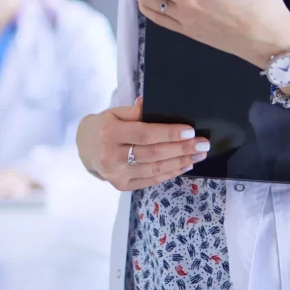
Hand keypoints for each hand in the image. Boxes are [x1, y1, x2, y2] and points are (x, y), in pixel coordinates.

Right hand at [76, 97, 209, 190]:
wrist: (86, 148)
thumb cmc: (106, 125)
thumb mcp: (115, 112)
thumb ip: (135, 111)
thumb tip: (150, 103)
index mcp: (110, 133)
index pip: (145, 134)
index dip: (169, 134)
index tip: (190, 131)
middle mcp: (112, 156)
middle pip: (153, 154)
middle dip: (181, 149)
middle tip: (202, 144)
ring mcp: (116, 174)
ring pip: (154, 170)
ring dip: (180, 162)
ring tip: (198, 155)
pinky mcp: (122, 186)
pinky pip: (150, 180)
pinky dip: (170, 173)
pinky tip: (184, 165)